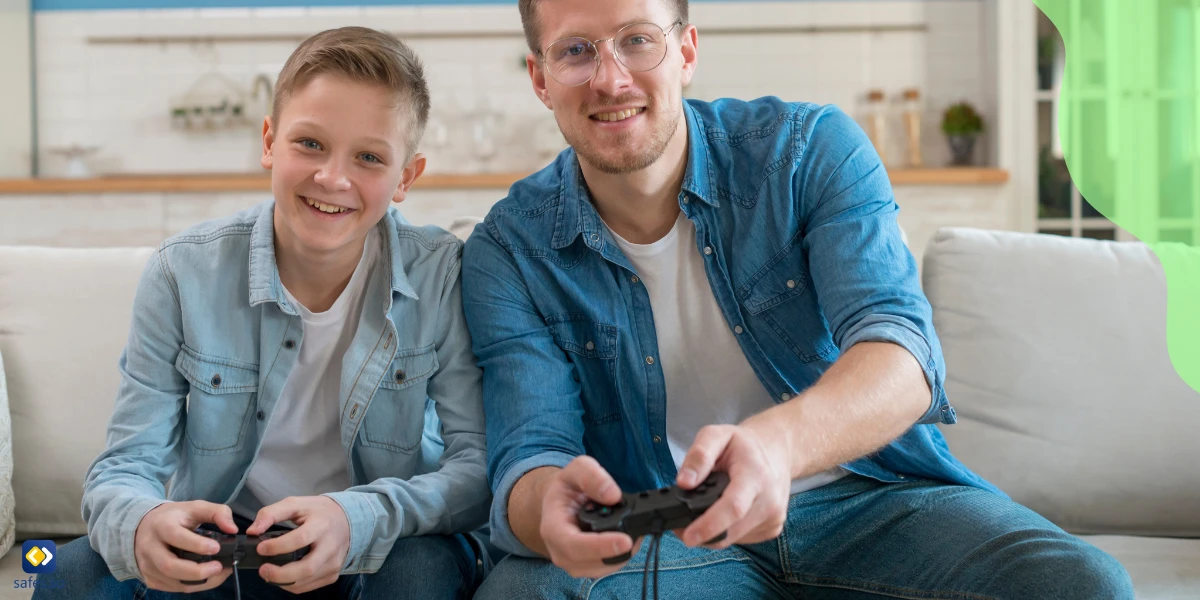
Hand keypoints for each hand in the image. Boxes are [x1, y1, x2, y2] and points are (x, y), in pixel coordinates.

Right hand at [133, 501, 235, 591]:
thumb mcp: (196, 507)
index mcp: (161, 525)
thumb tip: (232, 529)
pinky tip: (206, 578)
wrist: (144, 526)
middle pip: (169, 565)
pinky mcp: (150, 578)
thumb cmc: (174, 517)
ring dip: (198, 582)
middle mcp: (150, 546)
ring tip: (217, 573)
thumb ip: (218, 513)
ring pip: (172, 581)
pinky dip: (192, 586)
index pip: (176, 536)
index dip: (196, 544)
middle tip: (218, 567)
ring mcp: (147, 565)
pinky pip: (172, 588)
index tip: (216, 548)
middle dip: (196, 571)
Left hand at [248, 496, 350, 593]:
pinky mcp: (333, 574)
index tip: (260, 548)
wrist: (346, 519)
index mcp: (322, 524)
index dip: (277, 546)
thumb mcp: (295, 504)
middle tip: (263, 570)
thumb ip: (271, 514)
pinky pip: (309, 586)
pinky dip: (292, 585)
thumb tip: (253, 531)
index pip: (300, 539)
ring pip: (306, 581)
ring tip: (269, 572)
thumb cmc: (318, 512)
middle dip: (280, 574)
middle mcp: (331, 545)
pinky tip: (284, 575)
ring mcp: (334, 562)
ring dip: (283, 581)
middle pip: (306, 568)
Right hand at [540, 455, 641, 577]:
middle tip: (639, 533)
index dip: (600, 546)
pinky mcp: (587, 566)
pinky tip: (629, 537)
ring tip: (634, 530)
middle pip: (591, 562)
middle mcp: (560, 551)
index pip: (573, 546)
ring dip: (623, 553)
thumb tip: (613, 496)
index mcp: (552, 528)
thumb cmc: (568, 486)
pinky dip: (622, 554)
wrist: (562, 501)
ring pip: (603, 568)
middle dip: (618, 551)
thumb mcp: (576, 469)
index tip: (625, 541)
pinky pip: (607, 567)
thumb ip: (592, 476)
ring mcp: (573, 563)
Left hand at [676, 424, 790, 548]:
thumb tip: (684, 482)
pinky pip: (741, 539)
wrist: (776, 451)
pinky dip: (726, 531)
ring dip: (712, 532)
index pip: (734, 507)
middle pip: (731, 530)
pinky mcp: (773, 529)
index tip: (688, 536)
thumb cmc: (743, 445)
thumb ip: (698, 455)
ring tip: (704, 509)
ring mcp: (774, 518)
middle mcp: (770, 500)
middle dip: (701, 532)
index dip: (709, 525)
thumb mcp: (716, 435)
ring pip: (733, 538)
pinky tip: (723, 513)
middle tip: (680, 524)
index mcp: (755, 475)